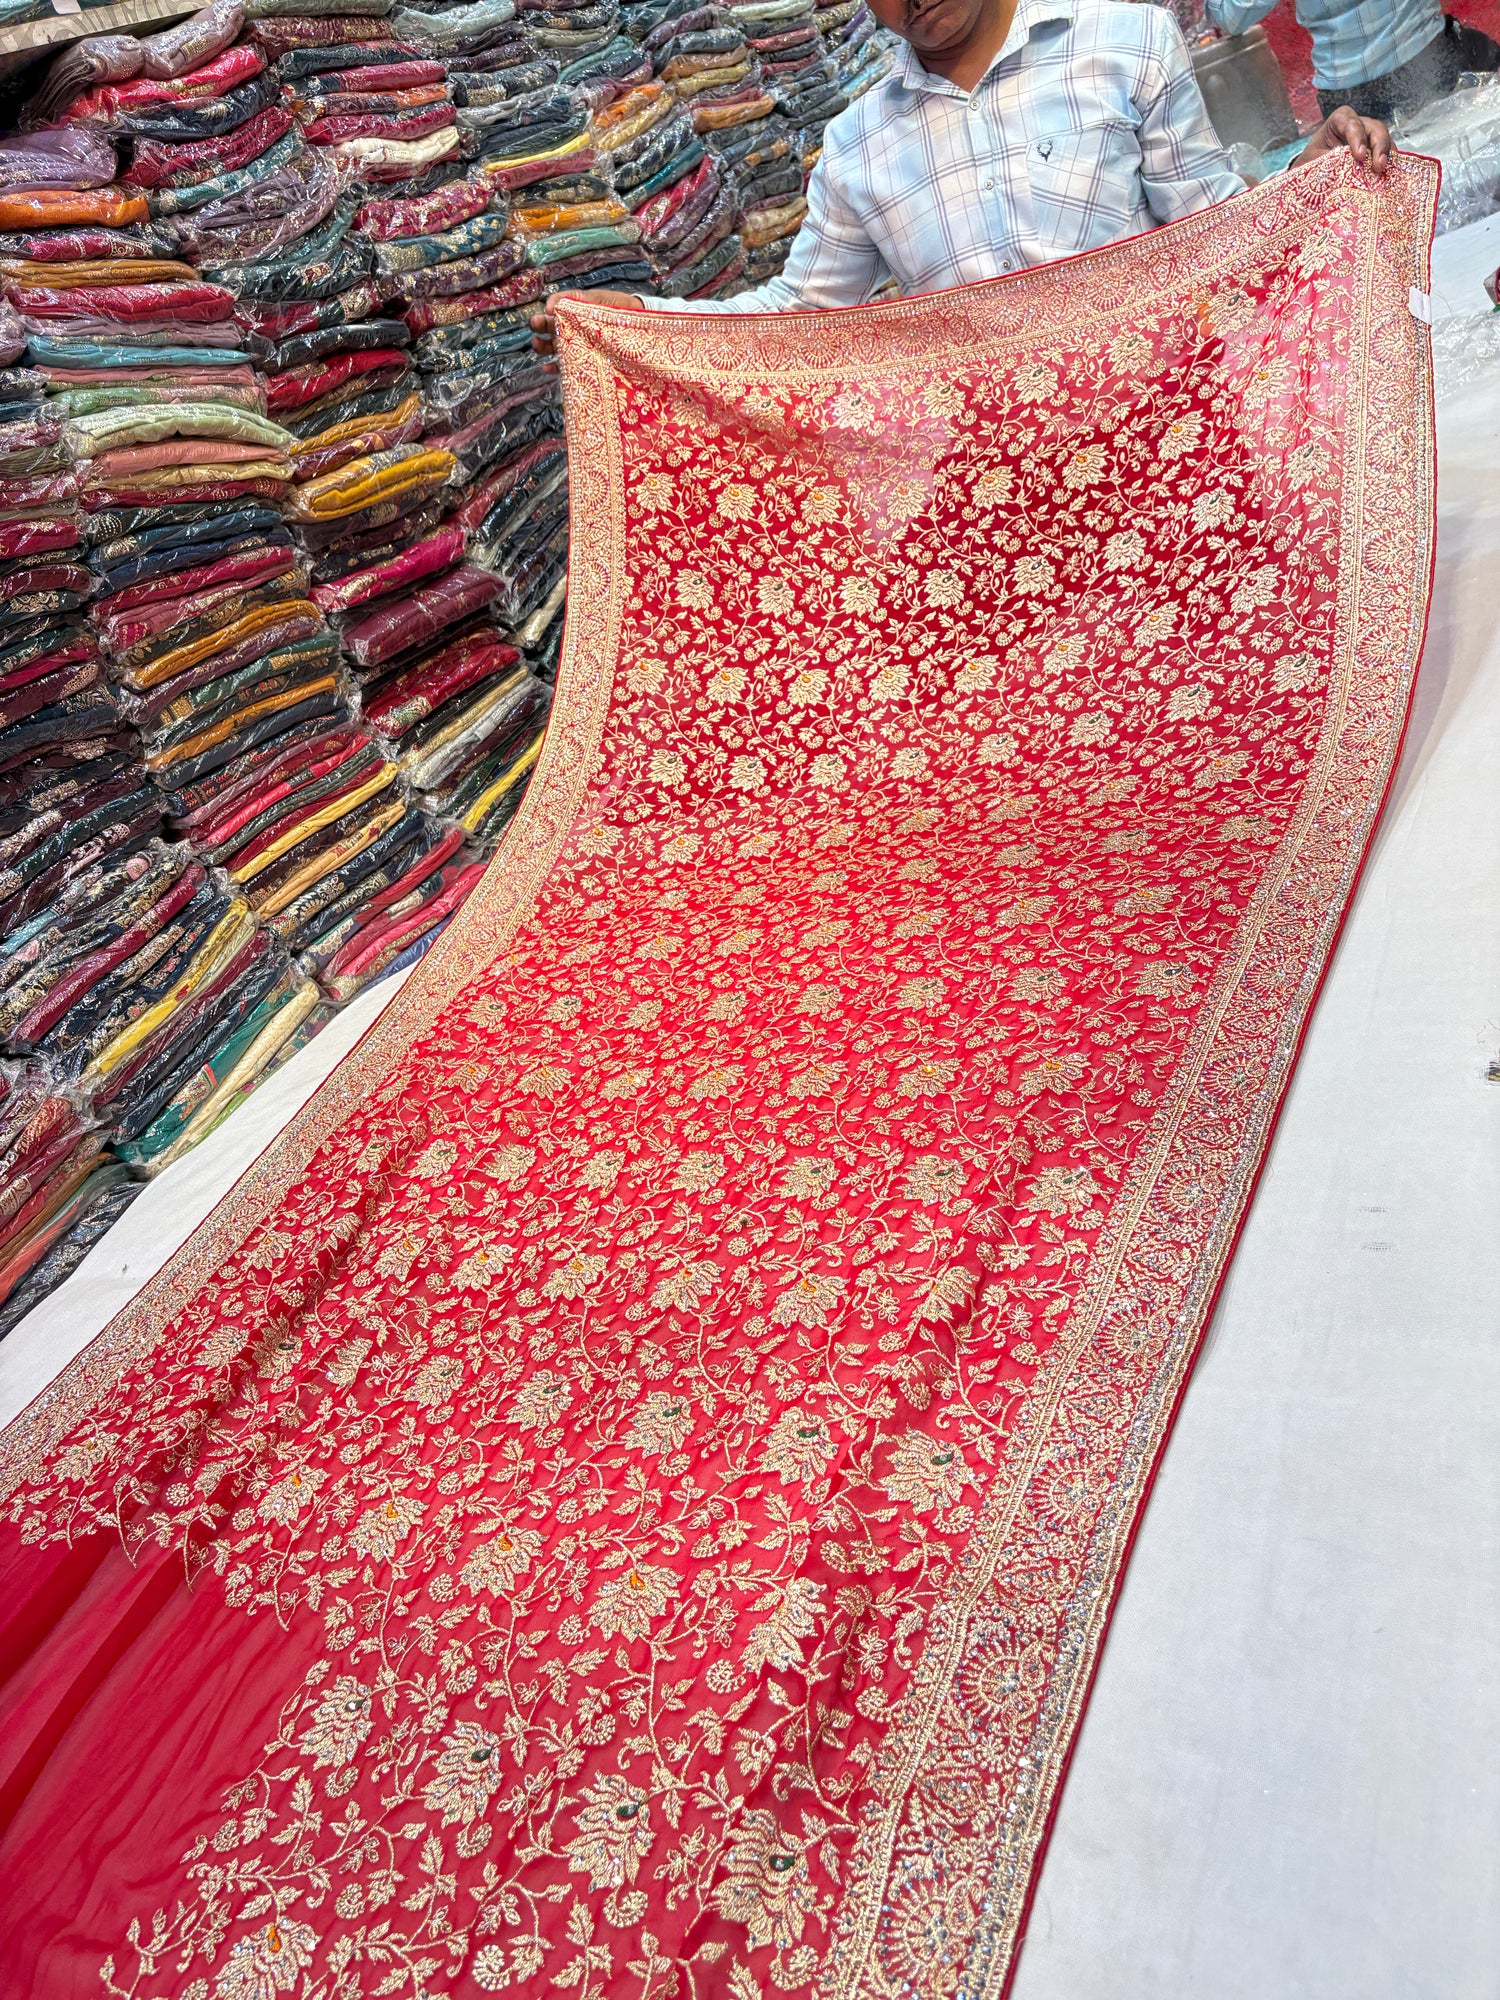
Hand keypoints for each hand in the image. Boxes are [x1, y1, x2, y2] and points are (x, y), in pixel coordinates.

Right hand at [531, 289, 646, 361]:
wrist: (644, 330)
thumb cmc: (622, 312)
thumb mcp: (601, 301)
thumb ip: (579, 300)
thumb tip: (553, 304)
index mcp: (579, 310)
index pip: (559, 307)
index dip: (551, 308)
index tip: (548, 310)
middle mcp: (577, 328)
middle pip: (554, 326)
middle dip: (542, 325)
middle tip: (534, 325)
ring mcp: (580, 345)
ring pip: (557, 346)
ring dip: (544, 346)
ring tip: (537, 345)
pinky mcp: (586, 362)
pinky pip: (568, 366)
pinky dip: (556, 368)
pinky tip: (547, 368)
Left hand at [1294, 105, 1393, 175]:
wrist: (1312, 173)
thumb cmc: (1311, 163)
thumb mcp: (1312, 161)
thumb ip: (1325, 162)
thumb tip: (1337, 171)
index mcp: (1338, 122)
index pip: (1350, 122)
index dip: (1357, 137)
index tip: (1359, 156)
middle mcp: (1356, 125)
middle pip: (1373, 127)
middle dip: (1378, 145)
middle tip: (1378, 166)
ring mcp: (1368, 137)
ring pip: (1383, 138)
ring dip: (1386, 153)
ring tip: (1383, 170)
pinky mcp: (1374, 151)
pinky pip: (1386, 152)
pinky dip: (1389, 161)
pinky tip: (1389, 173)